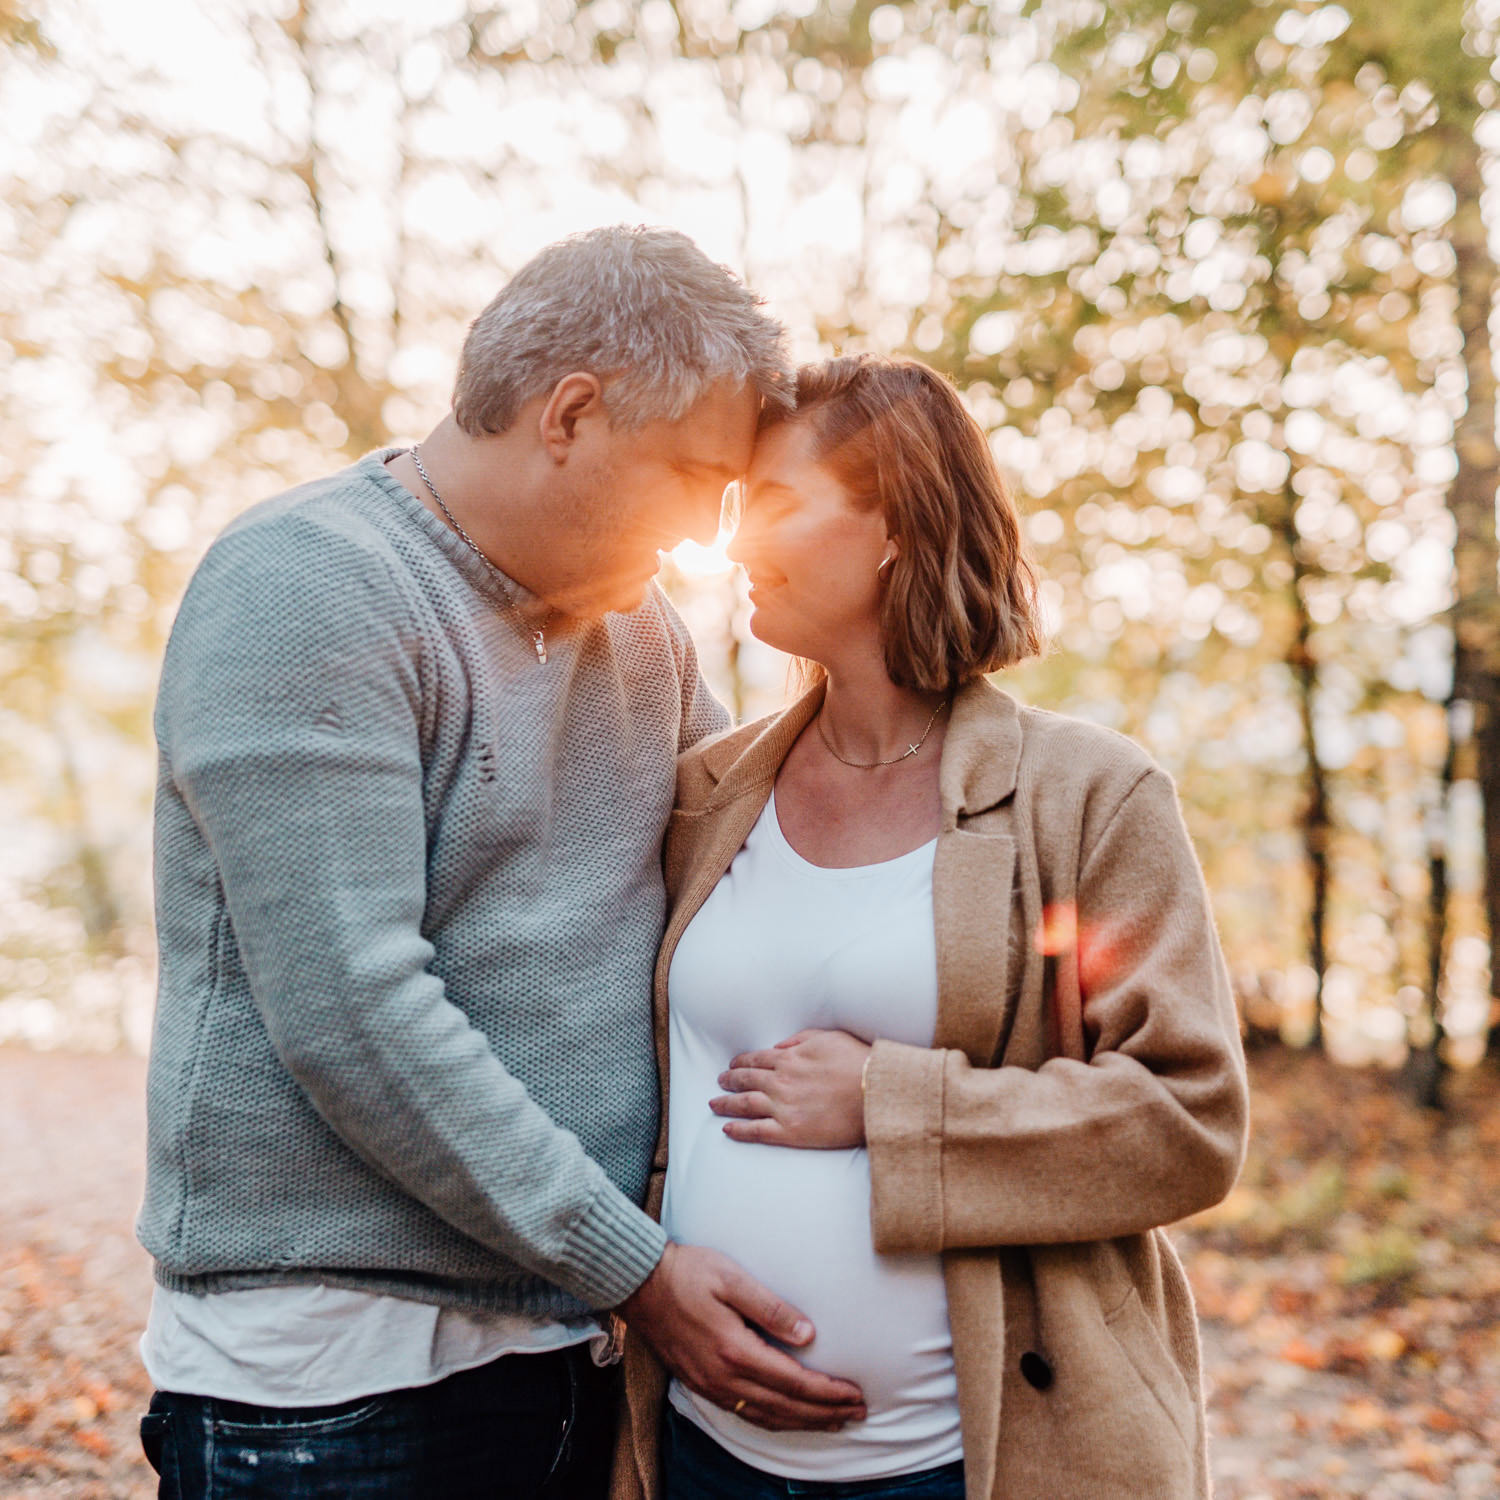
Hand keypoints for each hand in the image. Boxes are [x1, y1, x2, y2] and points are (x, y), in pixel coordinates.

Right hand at [619, 1243, 865, 1430]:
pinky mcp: (700, 1385)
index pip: (793, 1381)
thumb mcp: (732, 1278)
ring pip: (766, 1416)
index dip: (827, 1392)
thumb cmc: (688, 1272)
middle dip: (824, 1413)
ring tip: (833, 1421)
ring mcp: (710, 1385)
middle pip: (784, 1407)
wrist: (640, 1283)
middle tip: (857, 1413)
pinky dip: (774, 1420)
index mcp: (735, 1349)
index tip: (855, 1394)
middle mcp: (723, 1376)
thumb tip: (808, 1335)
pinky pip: (745, 1413)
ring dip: (803, 1421)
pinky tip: (788, 1417)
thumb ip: (772, 1308)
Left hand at [710, 1029, 871, 1148]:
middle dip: (729, 1080)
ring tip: (714, 1104)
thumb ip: (800, 1039)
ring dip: (726, 1104)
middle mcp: (780, 1082)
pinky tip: (727, 1129)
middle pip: (745, 1080)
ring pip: (745, 1104)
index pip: (755, 1059)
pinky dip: (739, 1130)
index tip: (733, 1064)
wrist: (875, 1092)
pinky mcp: (790, 1131)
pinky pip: (757, 1131)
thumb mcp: (828, 1037)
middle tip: (720, 1082)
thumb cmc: (857, 1062)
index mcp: (789, 1058)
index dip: (741, 1062)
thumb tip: (780, 1047)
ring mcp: (783, 1107)